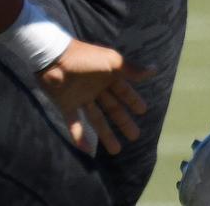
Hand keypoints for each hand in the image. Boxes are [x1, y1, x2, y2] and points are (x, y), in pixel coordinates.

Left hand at [37, 39, 152, 154]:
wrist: (54, 58)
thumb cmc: (86, 58)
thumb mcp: (112, 62)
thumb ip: (132, 70)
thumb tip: (155, 70)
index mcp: (107, 77)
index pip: (124, 92)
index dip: (133, 101)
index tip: (143, 112)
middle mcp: (96, 89)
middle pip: (113, 109)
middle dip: (123, 122)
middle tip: (135, 137)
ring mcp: (81, 98)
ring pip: (96, 119)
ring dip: (106, 134)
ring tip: (117, 150)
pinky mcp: (66, 105)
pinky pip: (74, 123)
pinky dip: (79, 136)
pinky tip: (87, 149)